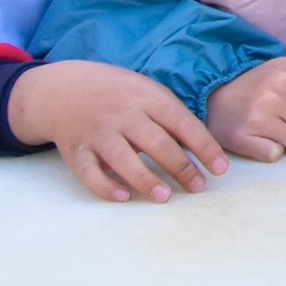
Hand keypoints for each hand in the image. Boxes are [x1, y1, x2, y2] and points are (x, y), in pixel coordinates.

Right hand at [4, 59, 229, 203]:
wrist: (63, 88)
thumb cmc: (118, 94)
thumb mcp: (147, 92)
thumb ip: (171, 117)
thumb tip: (203, 151)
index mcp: (147, 97)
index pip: (182, 123)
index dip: (204, 147)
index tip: (221, 168)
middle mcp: (123, 115)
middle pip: (157, 143)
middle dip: (181, 168)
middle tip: (198, 187)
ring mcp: (98, 132)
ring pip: (124, 160)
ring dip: (146, 180)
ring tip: (165, 196)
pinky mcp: (76, 150)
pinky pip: (89, 173)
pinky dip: (105, 187)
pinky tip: (123, 197)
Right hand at [204, 56, 285, 162]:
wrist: (211, 97)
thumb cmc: (254, 85)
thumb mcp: (280, 68)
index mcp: (283, 74)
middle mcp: (270, 95)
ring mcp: (255, 118)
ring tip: (274, 130)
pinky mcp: (242, 139)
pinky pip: (276, 155)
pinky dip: (271, 150)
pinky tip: (261, 139)